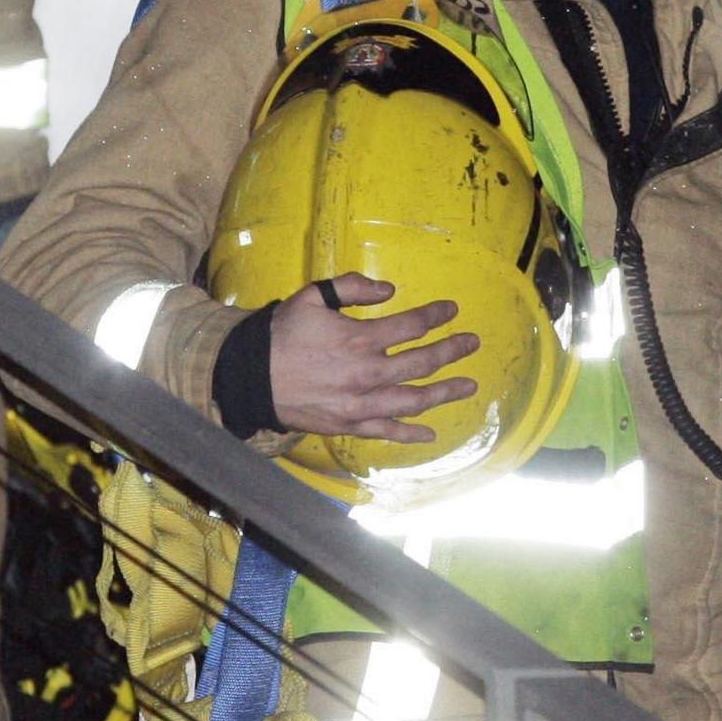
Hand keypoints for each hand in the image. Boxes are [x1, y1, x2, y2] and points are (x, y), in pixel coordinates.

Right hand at [268, 273, 477, 440]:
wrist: (249, 376)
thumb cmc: (282, 333)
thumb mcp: (312, 296)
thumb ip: (351, 288)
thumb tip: (389, 291)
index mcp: (359, 338)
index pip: (411, 326)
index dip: (435, 316)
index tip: (452, 310)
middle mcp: (367, 373)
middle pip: (422, 363)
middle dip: (451, 351)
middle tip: (472, 343)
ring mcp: (361, 403)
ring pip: (413, 399)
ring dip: (444, 392)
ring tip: (468, 386)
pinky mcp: (350, 424)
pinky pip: (386, 430)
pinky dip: (409, 433)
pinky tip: (430, 433)